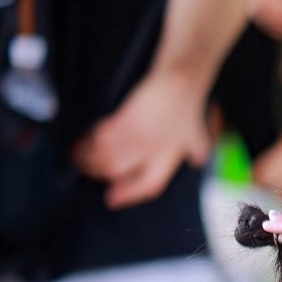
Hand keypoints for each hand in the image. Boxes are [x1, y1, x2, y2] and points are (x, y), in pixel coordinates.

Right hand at [75, 69, 212, 209]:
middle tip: (91, 168)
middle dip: (100, 172)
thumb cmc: (188, 106)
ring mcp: (138, 136)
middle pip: (117, 171)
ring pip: (106, 156)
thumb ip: (197, 149)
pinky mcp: (125, 119)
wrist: (179, 82)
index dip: (129, 194)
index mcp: (169, 158)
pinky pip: (102, 136)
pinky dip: (91, 140)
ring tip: (83, 156)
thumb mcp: (198, 133)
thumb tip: (197, 160)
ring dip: (91, 157)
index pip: (148, 185)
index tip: (111, 199)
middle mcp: (153, 151)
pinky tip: (86, 140)